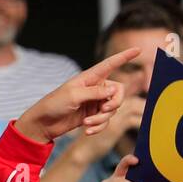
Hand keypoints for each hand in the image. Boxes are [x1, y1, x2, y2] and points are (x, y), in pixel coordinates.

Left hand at [14, 47, 140, 143]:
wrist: (44, 123)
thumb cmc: (54, 104)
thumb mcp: (74, 95)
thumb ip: (95, 92)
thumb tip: (113, 90)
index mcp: (90, 77)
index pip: (111, 64)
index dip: (125, 57)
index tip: (138, 49)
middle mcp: (95, 88)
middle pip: (119, 92)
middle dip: (115, 102)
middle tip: (105, 109)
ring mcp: (95, 102)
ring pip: (112, 110)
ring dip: (101, 119)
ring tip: (87, 124)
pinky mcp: (93, 116)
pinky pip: (105, 121)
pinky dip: (98, 127)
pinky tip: (87, 132)